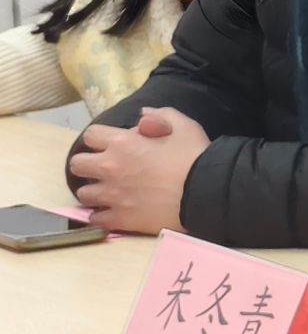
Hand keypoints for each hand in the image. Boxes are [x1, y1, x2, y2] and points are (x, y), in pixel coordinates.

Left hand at [69, 108, 208, 233]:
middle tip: (107, 168)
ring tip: (111, 192)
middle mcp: (110, 168)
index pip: (90, 135)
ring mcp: (112, 196)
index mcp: (122, 143)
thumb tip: (142, 115)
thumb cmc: (194, 155)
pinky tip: (114, 211)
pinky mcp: (119, 218)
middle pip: (77, 165)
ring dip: (95, 191)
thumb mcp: (184, 125)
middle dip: (89, 164)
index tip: (111, 143)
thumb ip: (161, 115)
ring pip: (84, 194)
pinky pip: (96, 219)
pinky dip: (102, 215)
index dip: (100, 138)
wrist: (204, 192)